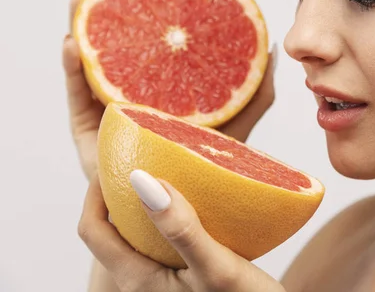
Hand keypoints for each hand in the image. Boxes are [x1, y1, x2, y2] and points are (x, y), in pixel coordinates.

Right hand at [63, 0, 276, 180]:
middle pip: (117, 50)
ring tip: (80, 0)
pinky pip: (78, 100)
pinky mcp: (92, 137)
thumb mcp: (235, 127)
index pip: (151, 48)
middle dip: (108, 14)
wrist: (177, 221)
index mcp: (163, 93)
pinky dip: (73, 71)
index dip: (146, 16)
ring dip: (81, 30)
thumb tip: (270, 47)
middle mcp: (135, 98)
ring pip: (91, 66)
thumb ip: (254, 93)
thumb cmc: (206, 173)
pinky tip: (74, 46)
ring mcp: (111, 114)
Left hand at [78, 172, 285, 291]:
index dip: (95, 192)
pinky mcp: (183, 278)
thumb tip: (142, 180)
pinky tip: (197, 203)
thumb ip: (180, 228)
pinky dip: (172, 216)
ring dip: (149, 204)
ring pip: (140, 235)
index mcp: (138, 280)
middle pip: (112, 230)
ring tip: (172, 174)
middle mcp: (143, 282)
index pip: (92, 230)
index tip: (119, 159)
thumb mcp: (217, 268)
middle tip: (146, 159)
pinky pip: (164, 240)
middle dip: (122, 192)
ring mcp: (163, 281)